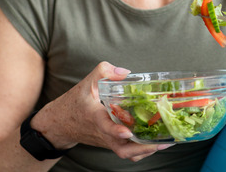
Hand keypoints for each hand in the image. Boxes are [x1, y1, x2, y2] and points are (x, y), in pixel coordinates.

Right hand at [34, 61, 171, 161]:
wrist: (61, 123)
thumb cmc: (75, 102)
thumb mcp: (86, 83)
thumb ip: (104, 72)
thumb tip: (126, 72)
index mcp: (95, 117)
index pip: (105, 127)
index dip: (115, 131)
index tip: (127, 132)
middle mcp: (102, 133)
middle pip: (121, 148)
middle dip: (142, 148)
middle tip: (161, 141)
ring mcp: (106, 141)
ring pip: (125, 153)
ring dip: (145, 151)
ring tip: (164, 142)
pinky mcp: (110, 144)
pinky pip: (126, 152)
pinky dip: (140, 151)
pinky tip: (153, 143)